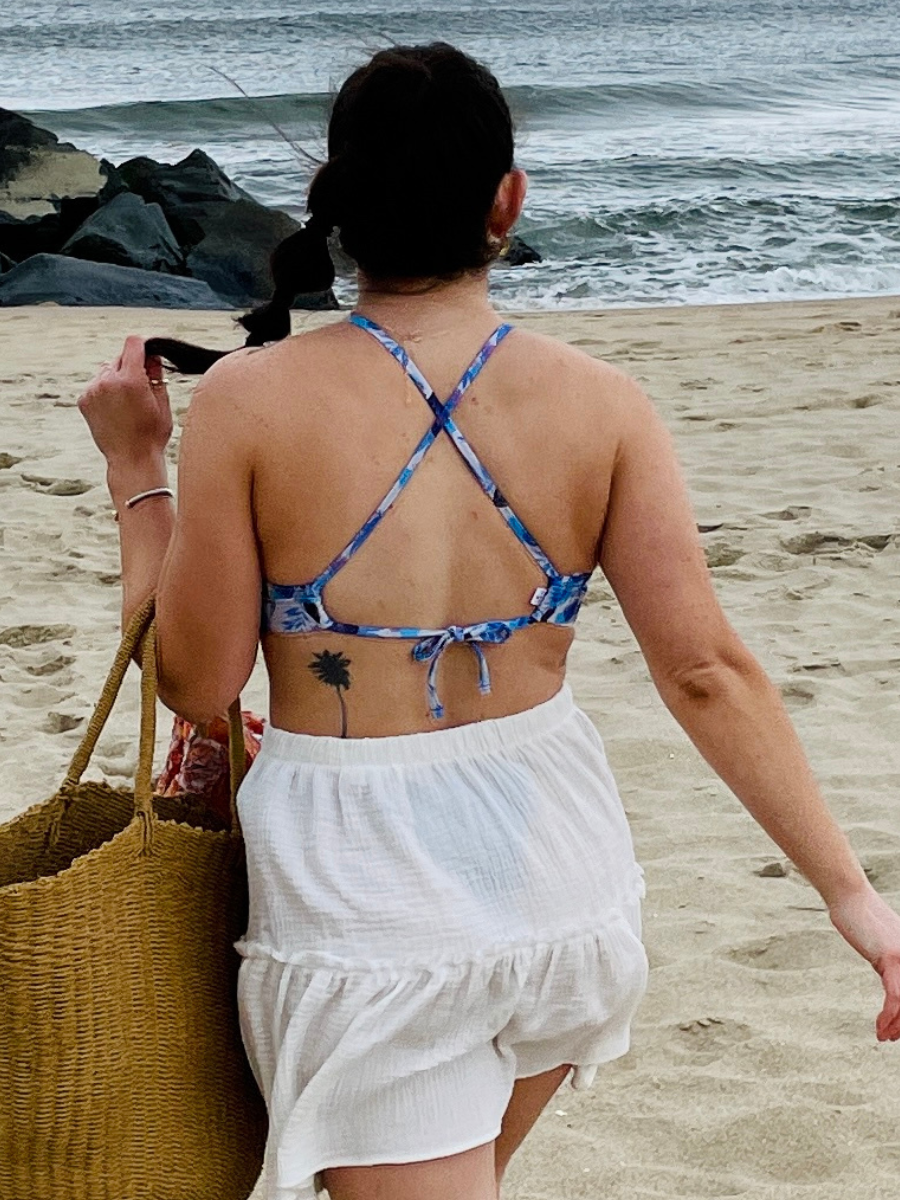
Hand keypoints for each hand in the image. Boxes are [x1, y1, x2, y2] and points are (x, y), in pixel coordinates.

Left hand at [78, 336, 172, 466]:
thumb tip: (152, 356)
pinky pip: (96, 385)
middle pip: (120, 357)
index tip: (148, 354)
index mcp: (131, 380)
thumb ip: (156, 375)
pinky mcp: (84, 400)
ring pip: (107, 370)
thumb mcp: (162, 403)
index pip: (133, 343)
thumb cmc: (152, 435)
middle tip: (142, 386)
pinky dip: (105, 391)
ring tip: (128, 401)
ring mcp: (93, 391)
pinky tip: (116, 409)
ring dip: (117, 378)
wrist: (131, 460)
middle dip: (132, 366)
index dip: (142, 346)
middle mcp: (108, 381)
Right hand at [828, 882, 899, 1040]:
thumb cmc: (861, 919)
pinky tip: (881, 1026)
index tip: (898, 1029)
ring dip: (897, 1026)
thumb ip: (891, 963)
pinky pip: (896, 997)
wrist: (850, 898)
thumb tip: (891, 980)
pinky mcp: (892, 958)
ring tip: (885, 1037)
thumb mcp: (882, 945)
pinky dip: (889, 1016)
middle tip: (893, 1038)